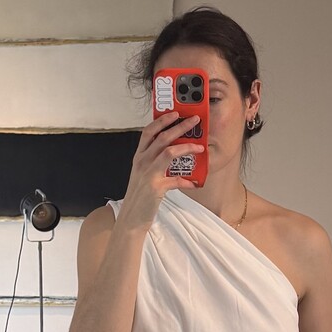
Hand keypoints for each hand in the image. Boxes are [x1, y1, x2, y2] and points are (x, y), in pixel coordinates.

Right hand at [118, 110, 205, 229]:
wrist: (131, 218)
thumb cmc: (140, 196)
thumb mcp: (144, 174)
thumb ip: (156, 162)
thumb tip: (175, 152)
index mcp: (139, 157)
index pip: (149, 132)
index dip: (162, 120)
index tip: (175, 113)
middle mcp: (142, 162)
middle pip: (162, 137)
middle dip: (180, 126)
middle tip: (194, 120)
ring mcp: (148, 173)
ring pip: (169, 152)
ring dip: (187, 147)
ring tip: (200, 147)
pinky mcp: (155, 187)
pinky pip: (175, 179)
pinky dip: (186, 180)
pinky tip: (194, 183)